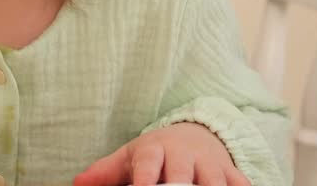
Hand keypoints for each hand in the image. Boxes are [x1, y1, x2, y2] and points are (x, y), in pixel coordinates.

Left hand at [75, 123, 249, 185]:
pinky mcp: (231, 172)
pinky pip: (241, 183)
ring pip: (213, 182)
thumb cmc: (154, 154)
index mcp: (155, 150)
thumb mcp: (128, 157)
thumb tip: (76, 184)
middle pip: (182, 176)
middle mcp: (184, 156)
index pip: (148, 164)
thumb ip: (104, 173)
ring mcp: (210, 165)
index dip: (144, 180)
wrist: (193, 135)